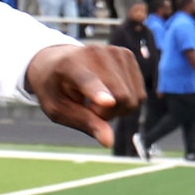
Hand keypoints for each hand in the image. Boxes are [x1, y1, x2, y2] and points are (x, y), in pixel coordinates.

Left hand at [26, 41, 144, 147]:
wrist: (56, 61)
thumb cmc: (54, 89)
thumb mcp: (58, 110)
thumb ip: (83, 123)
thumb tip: (109, 142)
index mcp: (69, 66)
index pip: (88, 81)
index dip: (98, 92)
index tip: (107, 102)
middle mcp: (94, 53)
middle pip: (121, 97)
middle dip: (108, 114)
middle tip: (88, 110)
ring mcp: (115, 51)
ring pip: (134, 98)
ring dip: (117, 109)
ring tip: (96, 100)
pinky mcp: (128, 55)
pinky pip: (139, 94)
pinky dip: (126, 101)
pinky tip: (109, 94)